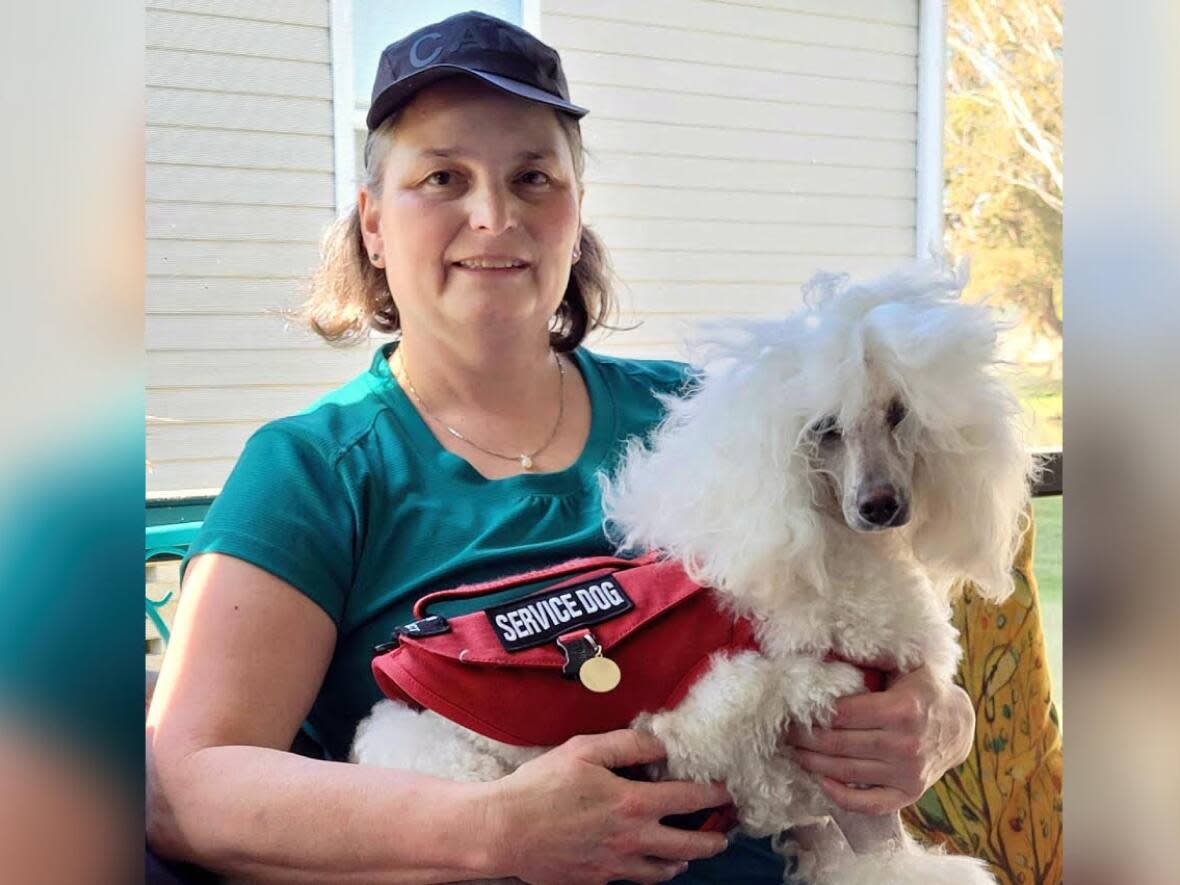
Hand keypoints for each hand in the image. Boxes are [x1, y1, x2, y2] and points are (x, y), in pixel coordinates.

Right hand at [481, 729, 729, 884]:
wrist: (504, 832)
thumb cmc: (541, 786)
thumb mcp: (584, 750)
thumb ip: (628, 744)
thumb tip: (660, 745)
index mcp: (632, 804)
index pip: (689, 799)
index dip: (714, 794)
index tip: (727, 790)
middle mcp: (631, 840)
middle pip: (688, 845)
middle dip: (713, 840)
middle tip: (725, 834)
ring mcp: (615, 866)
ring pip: (664, 871)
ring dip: (684, 860)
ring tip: (693, 853)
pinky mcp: (597, 881)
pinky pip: (634, 880)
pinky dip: (651, 873)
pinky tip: (651, 866)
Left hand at [785, 662, 974, 814]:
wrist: (958, 724)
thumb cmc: (922, 688)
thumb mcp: (905, 663)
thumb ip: (873, 654)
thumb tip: (830, 642)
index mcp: (903, 708)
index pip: (843, 714)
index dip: (813, 712)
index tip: (791, 708)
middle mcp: (906, 744)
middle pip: (839, 744)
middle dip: (805, 738)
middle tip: (783, 731)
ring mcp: (909, 773)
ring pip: (847, 772)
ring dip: (813, 764)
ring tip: (793, 751)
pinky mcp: (910, 794)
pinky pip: (870, 804)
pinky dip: (842, 798)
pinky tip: (821, 782)